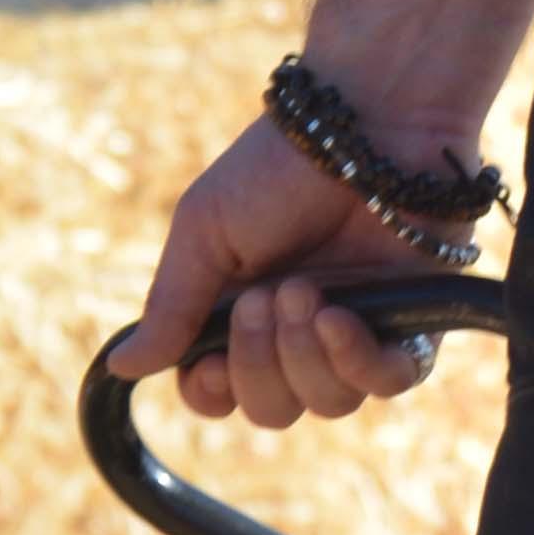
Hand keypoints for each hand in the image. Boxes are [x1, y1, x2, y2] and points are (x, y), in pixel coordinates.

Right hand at [107, 118, 446, 428]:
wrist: (363, 124)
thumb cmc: (277, 168)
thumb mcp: (204, 231)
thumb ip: (172, 305)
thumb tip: (120, 367)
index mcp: (241, 313)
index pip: (220, 393)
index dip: (212, 392)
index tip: (209, 363)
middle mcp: (298, 333)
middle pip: (273, 410)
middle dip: (258, 362)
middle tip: (264, 296)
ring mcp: (358, 331)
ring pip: (328, 403)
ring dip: (303, 355)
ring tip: (303, 291)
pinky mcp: (412, 324)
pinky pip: (389, 383)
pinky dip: (357, 361)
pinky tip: (339, 318)